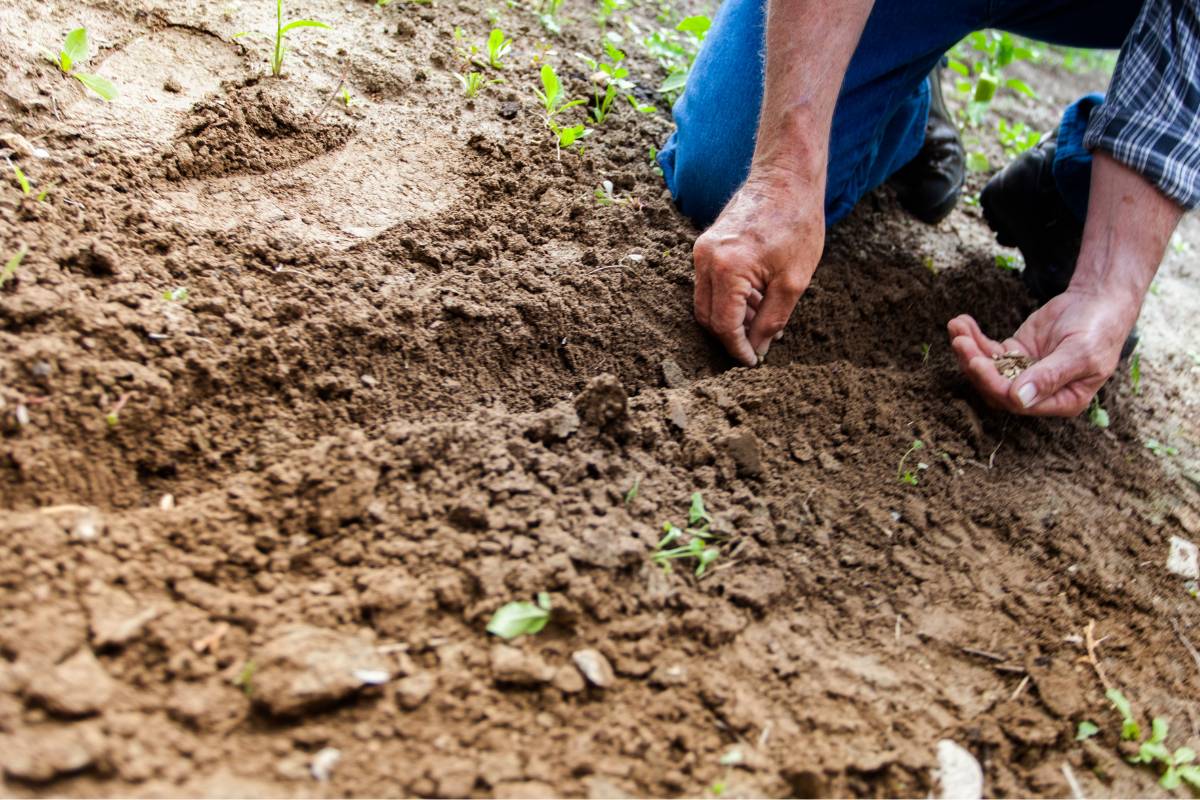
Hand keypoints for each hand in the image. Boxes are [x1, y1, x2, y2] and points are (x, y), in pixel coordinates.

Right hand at [693, 170, 823, 365]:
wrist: (786, 177)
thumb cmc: (796, 223)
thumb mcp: (794, 281)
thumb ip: (772, 320)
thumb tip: (758, 348)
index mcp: (727, 269)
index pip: (724, 325)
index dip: (738, 349)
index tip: (753, 362)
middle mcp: (705, 259)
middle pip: (707, 317)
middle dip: (731, 337)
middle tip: (758, 346)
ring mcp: (702, 250)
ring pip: (706, 302)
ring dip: (731, 318)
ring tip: (763, 320)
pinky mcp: (706, 245)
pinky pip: (710, 284)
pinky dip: (728, 299)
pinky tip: (756, 300)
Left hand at [948, 288, 1138, 415]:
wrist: (1099, 301)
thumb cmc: (1098, 329)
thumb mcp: (1080, 353)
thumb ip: (1050, 376)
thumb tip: (1019, 399)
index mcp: (1061, 401)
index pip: (1018, 402)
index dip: (994, 384)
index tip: (976, 362)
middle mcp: (1039, 392)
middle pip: (996, 387)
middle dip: (975, 365)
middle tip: (960, 341)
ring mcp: (1024, 372)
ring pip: (988, 369)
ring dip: (969, 350)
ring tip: (956, 327)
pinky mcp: (1015, 353)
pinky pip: (989, 350)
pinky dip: (974, 338)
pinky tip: (961, 322)